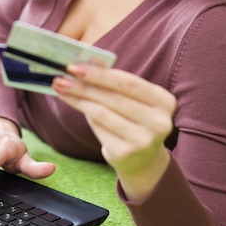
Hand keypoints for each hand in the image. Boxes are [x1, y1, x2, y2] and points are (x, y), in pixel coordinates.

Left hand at [53, 64, 175, 201]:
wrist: (143, 159)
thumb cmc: (134, 118)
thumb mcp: (133, 99)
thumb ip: (114, 83)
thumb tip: (82, 66)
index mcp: (164, 101)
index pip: (129, 82)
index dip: (100, 74)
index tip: (75, 66)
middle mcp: (159, 122)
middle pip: (113, 98)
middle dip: (84, 85)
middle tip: (62, 76)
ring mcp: (143, 141)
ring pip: (102, 113)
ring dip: (78, 98)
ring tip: (61, 88)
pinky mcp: (125, 154)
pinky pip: (98, 129)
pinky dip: (84, 113)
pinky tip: (71, 102)